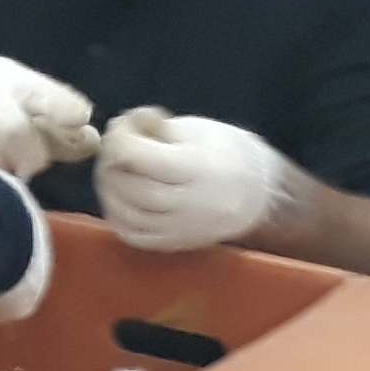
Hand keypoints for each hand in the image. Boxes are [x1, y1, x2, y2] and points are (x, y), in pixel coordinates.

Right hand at [0, 57, 98, 179]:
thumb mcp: (14, 95)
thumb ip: (53, 117)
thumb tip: (92, 140)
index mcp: (6, 79)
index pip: (41, 92)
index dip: (63, 110)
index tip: (77, 125)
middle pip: (14, 131)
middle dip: (30, 155)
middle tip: (29, 164)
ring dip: (1, 168)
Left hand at [95, 109, 293, 253]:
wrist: (260, 195)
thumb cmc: (224, 153)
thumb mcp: (195, 130)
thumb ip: (155, 127)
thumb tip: (121, 126)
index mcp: (197, 168)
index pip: (136, 155)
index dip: (118, 136)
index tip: (122, 126)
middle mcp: (190, 204)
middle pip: (128, 185)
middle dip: (111, 163)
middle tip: (115, 149)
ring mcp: (183, 229)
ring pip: (125, 213)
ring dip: (109, 189)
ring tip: (118, 170)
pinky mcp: (175, 244)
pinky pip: (132, 234)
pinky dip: (118, 214)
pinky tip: (123, 195)